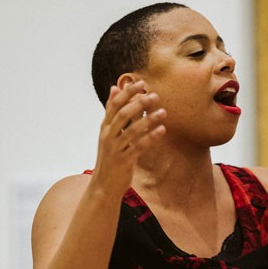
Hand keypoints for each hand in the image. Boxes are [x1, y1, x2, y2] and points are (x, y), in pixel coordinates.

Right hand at [92, 81, 165, 195]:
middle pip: (122, 115)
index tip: (141, 83)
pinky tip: (162, 130)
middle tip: (155, 96)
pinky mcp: (124, 161)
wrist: (104, 185)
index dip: (127, 93)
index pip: (114, 105)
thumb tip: (114, 88)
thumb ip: (113, 112)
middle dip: (139, 103)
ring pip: (132, 130)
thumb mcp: (109, 133)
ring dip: (149, 119)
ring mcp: (115, 149)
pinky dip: (151, 137)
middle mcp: (108, 136)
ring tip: (163, 112)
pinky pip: (139, 147)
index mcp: (105, 127)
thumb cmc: (111, 157)